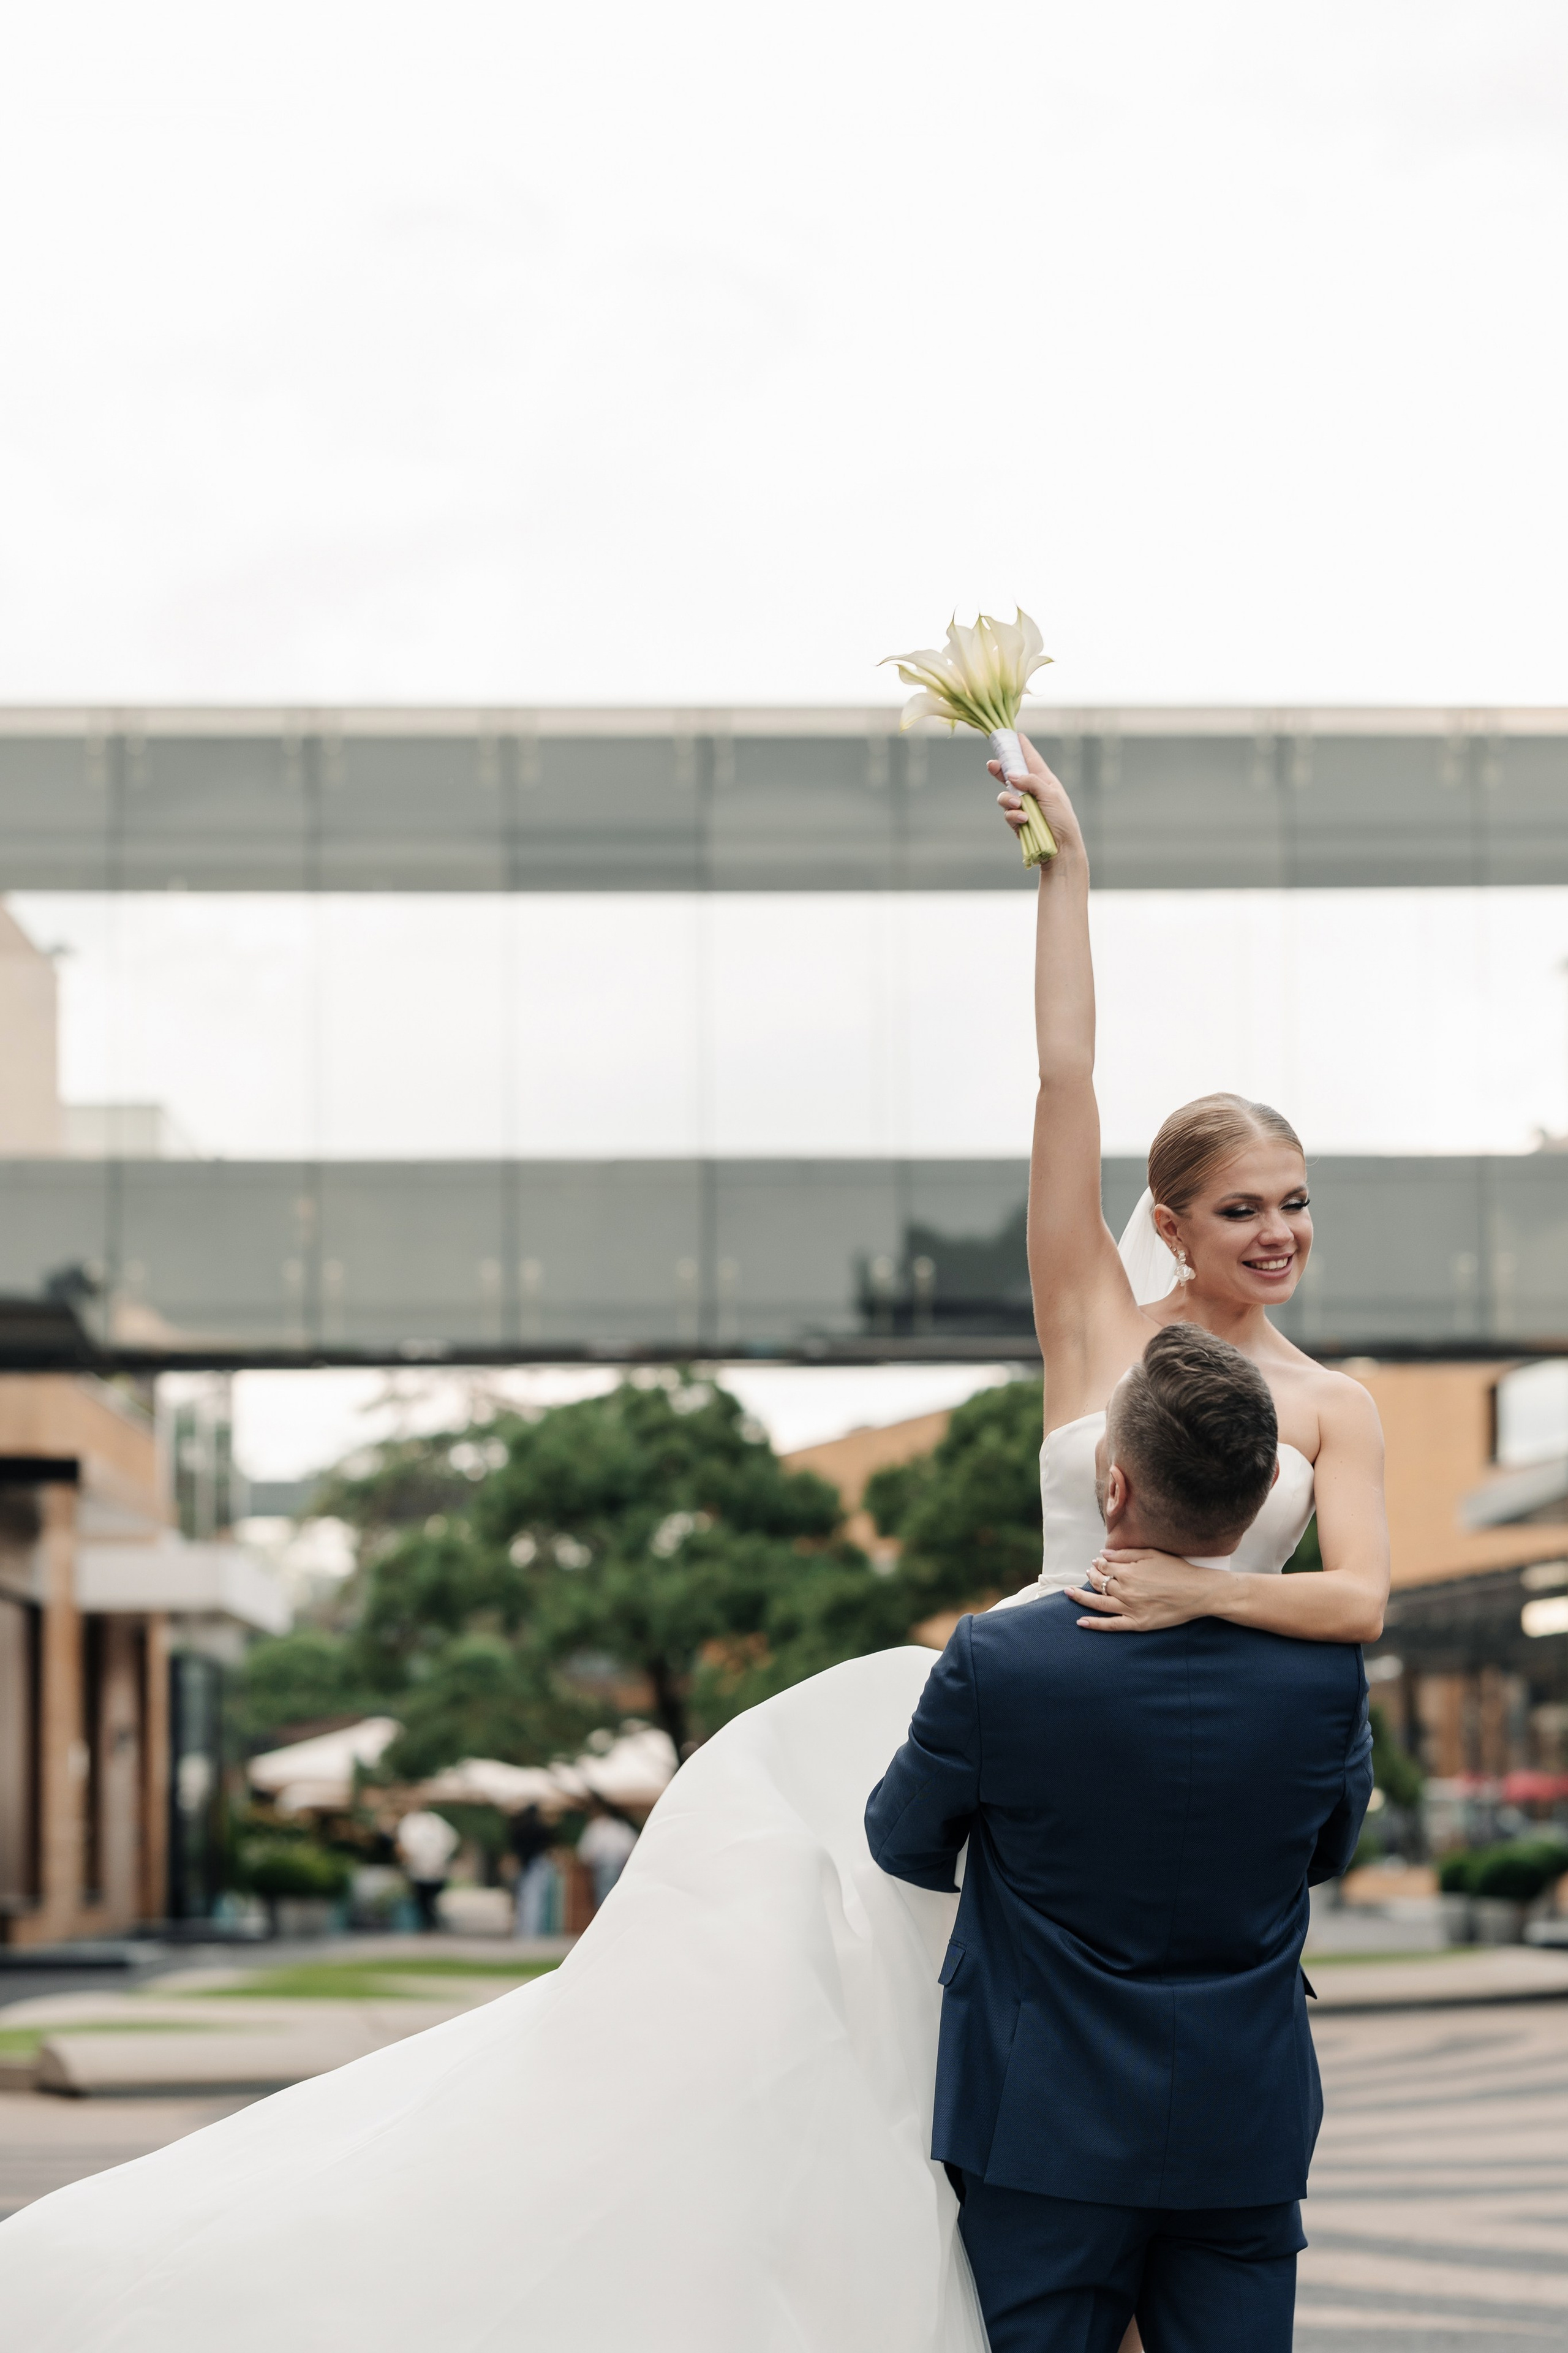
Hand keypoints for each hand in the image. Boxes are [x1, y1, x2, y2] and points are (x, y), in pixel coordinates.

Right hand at [989, 734, 1084, 858]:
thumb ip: (1031, 782)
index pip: (1031, 759)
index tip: (1012, 735)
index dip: (1021, 747)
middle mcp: (1033, 791)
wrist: (1061, 850)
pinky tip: (1023, 820)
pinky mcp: (1018, 822)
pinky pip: (1008, 813)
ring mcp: (1024, 807)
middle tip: (992, 764)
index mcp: (1045, 781)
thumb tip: (1012, 775)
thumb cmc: (1062, 821)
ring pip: (1005, 796)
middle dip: (1001, 770)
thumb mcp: (1050, 795)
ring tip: (1018, 806)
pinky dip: (1013, 816)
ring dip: (1008, 800)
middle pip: (1012, 775)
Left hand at [1066, 1548, 1228, 1632]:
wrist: (1198, 1592)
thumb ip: (1125, 1554)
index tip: (1096, 1562)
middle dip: (1090, 1577)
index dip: (1098, 1564)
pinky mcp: (1138, 1624)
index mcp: (1128, 1572)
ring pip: (1099, 1603)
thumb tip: (1102, 1554)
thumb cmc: (1177, 1571)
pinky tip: (1081, 1622)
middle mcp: (1125, 1590)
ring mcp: (1130, 1608)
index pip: (1104, 1567)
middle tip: (1088, 1573)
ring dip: (1081, 1597)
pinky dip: (1094, 1624)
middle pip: (1099, 1583)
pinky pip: (1111, 1626)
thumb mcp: (1151, 1554)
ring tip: (1069, 1593)